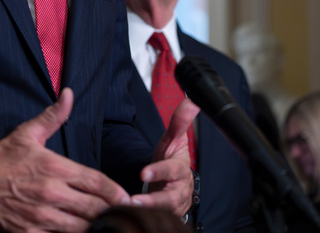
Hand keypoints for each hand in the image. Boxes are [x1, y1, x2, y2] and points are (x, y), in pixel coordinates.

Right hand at [0, 88, 131, 231]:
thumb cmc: (1, 159)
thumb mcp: (27, 134)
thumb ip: (53, 116)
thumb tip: (69, 94)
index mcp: (54, 168)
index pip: (96, 182)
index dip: (115, 192)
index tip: (125, 197)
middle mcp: (50, 194)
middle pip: (93, 208)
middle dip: (108, 210)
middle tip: (118, 212)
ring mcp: (40, 217)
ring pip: (80, 227)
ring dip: (92, 226)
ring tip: (102, 223)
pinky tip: (75, 230)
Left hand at [131, 97, 198, 216]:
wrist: (174, 187)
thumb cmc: (172, 163)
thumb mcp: (173, 141)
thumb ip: (180, 122)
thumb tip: (191, 100)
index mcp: (180, 170)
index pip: (172, 170)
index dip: (159, 171)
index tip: (144, 172)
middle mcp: (179, 190)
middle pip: (169, 199)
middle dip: (153, 201)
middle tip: (134, 201)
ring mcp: (172, 207)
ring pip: (162, 212)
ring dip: (146, 212)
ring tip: (129, 209)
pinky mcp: (165, 217)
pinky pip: (154, 220)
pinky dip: (143, 218)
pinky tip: (127, 215)